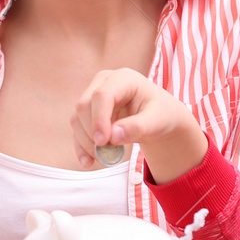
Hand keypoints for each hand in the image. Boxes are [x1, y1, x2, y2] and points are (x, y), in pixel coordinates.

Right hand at [71, 68, 207, 181]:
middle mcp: (103, 83)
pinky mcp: (89, 112)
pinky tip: (88, 162)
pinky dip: (81, 146)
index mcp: (123, 78)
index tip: (102, 142)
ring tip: (103, 159)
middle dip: (91, 132)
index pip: (102, 95)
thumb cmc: (161, 114)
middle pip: (85, 105)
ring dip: (86, 141)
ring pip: (78, 118)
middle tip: (105, 154)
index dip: (99, 118)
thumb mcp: (157, 121)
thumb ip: (137, 127)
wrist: (158, 119)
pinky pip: (78, 129)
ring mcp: (93, 96)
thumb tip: (113, 136)